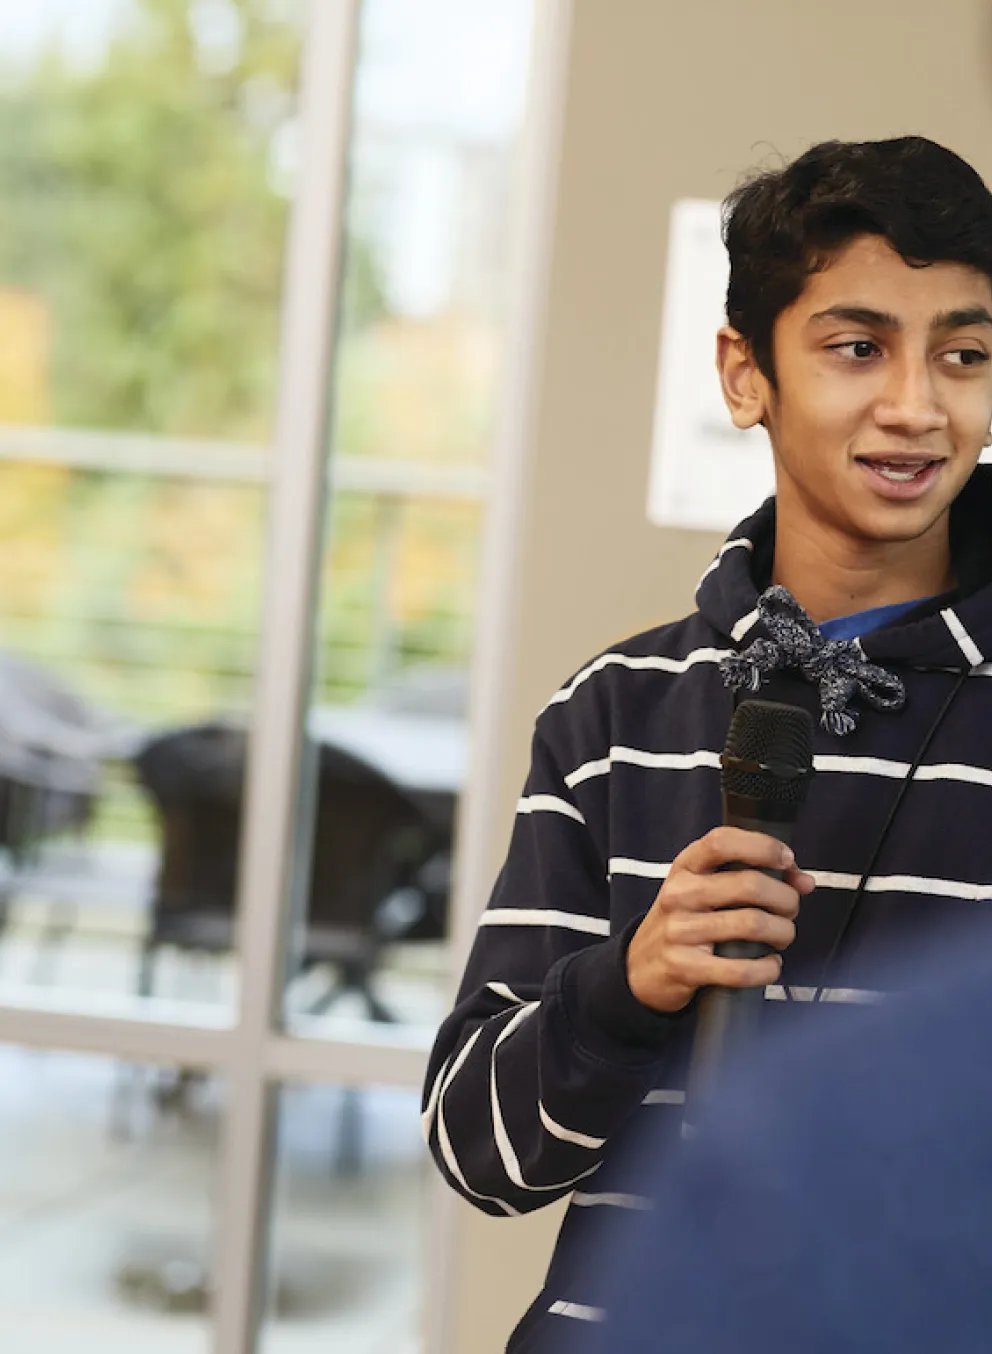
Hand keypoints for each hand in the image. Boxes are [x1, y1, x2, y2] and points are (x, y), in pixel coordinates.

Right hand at [625, 827, 814, 1012]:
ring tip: (781, 936)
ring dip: (783, 932)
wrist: (641, 967)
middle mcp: (680, 894)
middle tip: (789, 909)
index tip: (786, 859)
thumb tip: (803, 881)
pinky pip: (741, 969)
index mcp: (686, 867)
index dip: (762, 846)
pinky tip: (770, 965)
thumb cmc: (686, 921)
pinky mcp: (685, 967)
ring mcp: (680, 931)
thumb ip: (753, 876)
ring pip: (753, 924)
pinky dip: (768, 968)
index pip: (722, 841)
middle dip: (785, 898)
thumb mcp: (706, 889)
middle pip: (749, 884)